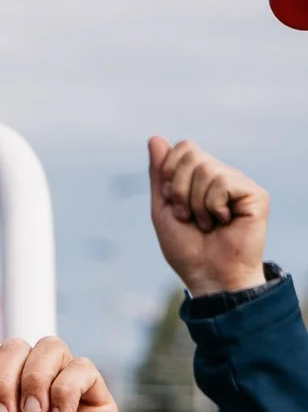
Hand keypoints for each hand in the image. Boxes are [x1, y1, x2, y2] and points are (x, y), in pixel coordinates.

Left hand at [148, 136, 268, 297]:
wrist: (207, 273)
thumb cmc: (186, 246)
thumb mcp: (163, 207)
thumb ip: (160, 173)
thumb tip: (155, 138)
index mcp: (201, 177)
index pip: (183, 148)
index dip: (169, 171)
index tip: (171, 201)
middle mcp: (222, 176)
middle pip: (191, 154)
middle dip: (178, 189)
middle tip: (187, 215)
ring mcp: (239, 184)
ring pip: (206, 169)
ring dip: (195, 203)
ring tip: (206, 223)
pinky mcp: (255, 194)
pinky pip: (224, 182)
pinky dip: (213, 206)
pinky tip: (224, 221)